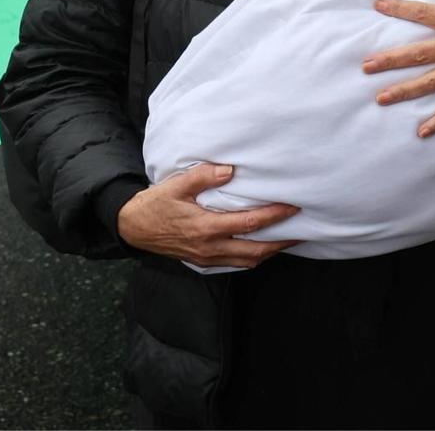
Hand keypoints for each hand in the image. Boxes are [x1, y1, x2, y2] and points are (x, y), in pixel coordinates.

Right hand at [116, 161, 299, 268]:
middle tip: (302, 231)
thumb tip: (231, 170)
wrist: (132, 228)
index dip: (275, 216)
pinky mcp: (202, 261)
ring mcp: (206, 257)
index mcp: (206, 227)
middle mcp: (210, 247)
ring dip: (270, 252)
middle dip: (281, 242)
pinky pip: (235, 264)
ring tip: (287, 240)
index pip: (250, 224)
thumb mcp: (176, 185)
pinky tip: (261, 247)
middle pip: (255, 251)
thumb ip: (204, 176)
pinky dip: (252, 257)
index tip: (293, 207)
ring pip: (247, 261)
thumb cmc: (155, 204)